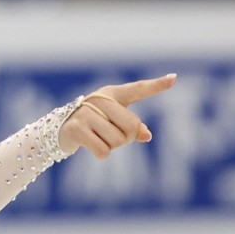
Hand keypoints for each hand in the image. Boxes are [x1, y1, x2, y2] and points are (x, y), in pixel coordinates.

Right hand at [58, 74, 175, 158]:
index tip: (174, 79)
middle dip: (127, 138)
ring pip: (117, 140)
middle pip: (131, 126)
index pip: (138, 89)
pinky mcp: (77, 129)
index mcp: (112, 94)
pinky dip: (102, 154)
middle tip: (114, 137)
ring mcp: (86, 114)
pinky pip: (103, 150)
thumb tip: (146, 135)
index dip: (156, 86)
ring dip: (112, 147)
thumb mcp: (113, 122)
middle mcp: (99, 100)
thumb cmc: (93, 123)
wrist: (59, 130)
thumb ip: (132, 127)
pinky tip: (93, 147)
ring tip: (100, 139)